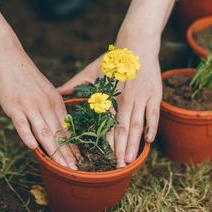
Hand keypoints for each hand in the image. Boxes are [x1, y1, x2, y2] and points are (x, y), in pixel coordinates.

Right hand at [0, 46, 78, 168]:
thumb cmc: (26, 76)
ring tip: (60, 166)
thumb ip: (50, 108)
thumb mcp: (45, 90)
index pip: (67, 128)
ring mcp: (29, 105)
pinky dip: (27, 135)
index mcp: (55, 101)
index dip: (73, 147)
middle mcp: (45, 104)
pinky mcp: (13, 106)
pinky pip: (21, 123)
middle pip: (58, 133)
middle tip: (75, 171)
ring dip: (53, 150)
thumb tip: (55, 127)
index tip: (81, 161)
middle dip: (67, 154)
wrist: (9, 57)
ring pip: (43, 131)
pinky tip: (33, 147)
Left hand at [58, 38, 160, 167]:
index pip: (106, 122)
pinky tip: (149, 141)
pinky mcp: (154, 95)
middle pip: (122, 128)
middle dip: (120, 149)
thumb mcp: (91, 70)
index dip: (104, 140)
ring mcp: (141, 97)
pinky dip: (151, 127)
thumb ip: (75, 83)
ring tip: (130, 160)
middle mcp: (125, 99)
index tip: (101, 155)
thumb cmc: (112, 59)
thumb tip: (58, 91)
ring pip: (137, 124)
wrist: (136, 44)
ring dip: (133, 143)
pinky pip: (153, 114)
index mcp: (109, 95)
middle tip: (118, 166)